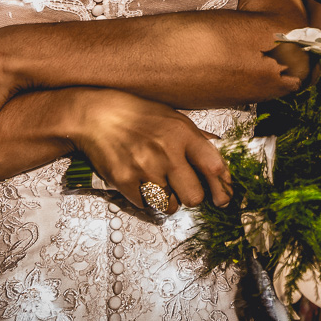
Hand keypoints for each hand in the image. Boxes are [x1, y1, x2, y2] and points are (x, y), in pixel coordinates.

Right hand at [72, 90, 231, 212]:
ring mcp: (144, 169)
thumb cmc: (137, 114)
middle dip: (192, 196)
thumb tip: (220, 153)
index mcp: (182, 133)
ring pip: (170, 205)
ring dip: (168, 199)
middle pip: (194, 197)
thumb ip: (196, 138)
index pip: (214, 167)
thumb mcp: (173, 117)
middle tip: (184, 188)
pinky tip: (142, 182)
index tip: (223, 196)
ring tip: (159, 181)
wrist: (97, 115)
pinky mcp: (125, 182)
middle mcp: (166, 152)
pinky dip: (146, 199)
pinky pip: (146, 205)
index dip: (222, 186)